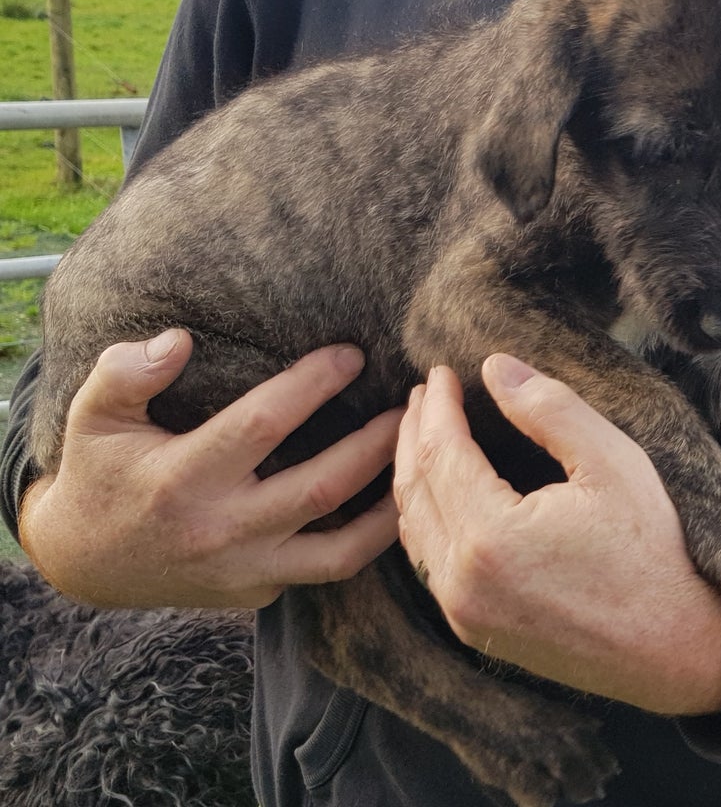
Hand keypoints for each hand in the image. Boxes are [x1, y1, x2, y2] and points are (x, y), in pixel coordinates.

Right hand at [20, 329, 401, 608]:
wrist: (85, 564)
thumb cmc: (100, 475)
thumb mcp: (92, 418)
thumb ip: (126, 374)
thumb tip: (179, 340)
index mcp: (182, 479)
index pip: (262, 424)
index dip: (312, 384)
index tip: (353, 354)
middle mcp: (221, 531)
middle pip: (321, 487)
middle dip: (377, 443)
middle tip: (414, 405)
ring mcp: (245, 571)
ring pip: (340, 548)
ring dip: (390, 503)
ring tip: (423, 458)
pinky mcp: (258, 593)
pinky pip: (326, 569)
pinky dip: (366, 540)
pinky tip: (395, 501)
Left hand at [393, 354, 720, 716]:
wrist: (678, 650)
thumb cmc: (652, 552)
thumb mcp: (611, 462)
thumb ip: (549, 408)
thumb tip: (496, 368)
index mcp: (491, 537)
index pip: (441, 453)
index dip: (438, 407)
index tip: (439, 372)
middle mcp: (463, 582)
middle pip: (415, 489)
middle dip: (414, 433)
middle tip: (423, 392)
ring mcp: (465, 613)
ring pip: (413, 528)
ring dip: (412, 473)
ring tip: (421, 431)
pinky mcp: (475, 631)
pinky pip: (428, 563)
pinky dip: (423, 517)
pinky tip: (436, 492)